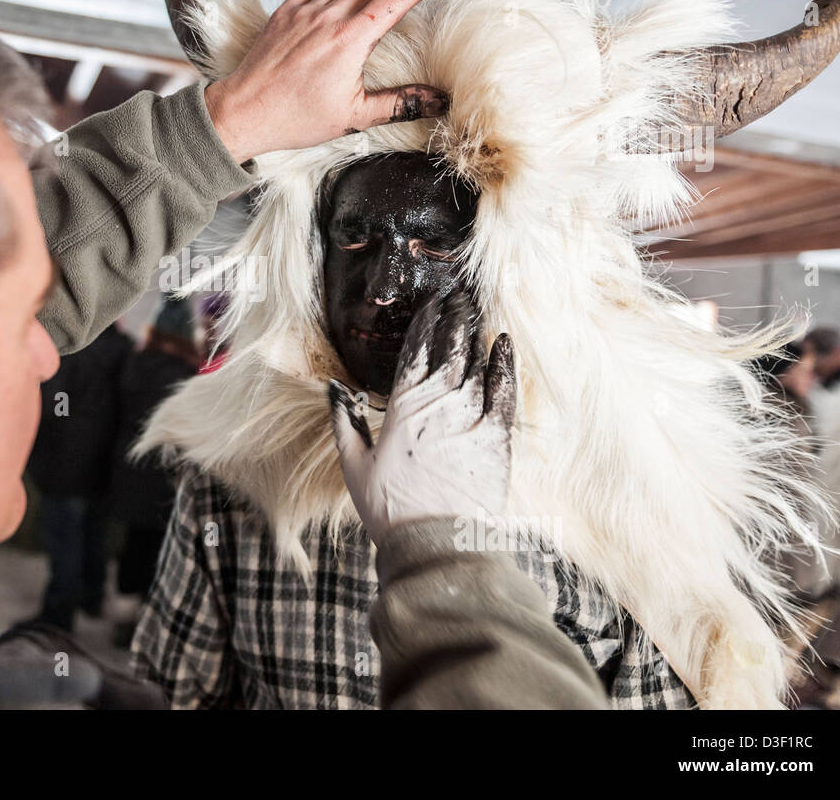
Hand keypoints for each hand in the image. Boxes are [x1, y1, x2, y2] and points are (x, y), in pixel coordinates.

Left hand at [204, 0, 454, 162]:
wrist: (244, 113)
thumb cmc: (295, 118)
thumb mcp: (354, 117)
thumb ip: (399, 103)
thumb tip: (437, 100)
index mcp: (351, 38)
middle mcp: (328, 16)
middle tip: (401, 9)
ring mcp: (302, 11)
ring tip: (367, 16)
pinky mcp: (283, 12)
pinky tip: (333, 10)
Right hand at [327, 289, 515, 540]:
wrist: (437, 544)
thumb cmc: (391, 509)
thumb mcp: (353, 466)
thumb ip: (343, 422)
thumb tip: (334, 388)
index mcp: (403, 407)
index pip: (416, 349)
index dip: (425, 321)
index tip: (431, 301)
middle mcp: (440, 403)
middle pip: (450, 346)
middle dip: (454, 316)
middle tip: (459, 295)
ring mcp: (473, 417)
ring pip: (476, 361)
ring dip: (476, 331)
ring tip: (476, 310)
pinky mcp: (499, 437)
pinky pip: (505, 388)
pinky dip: (505, 362)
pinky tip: (504, 344)